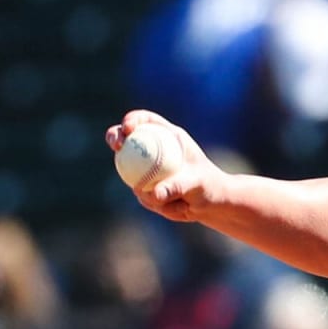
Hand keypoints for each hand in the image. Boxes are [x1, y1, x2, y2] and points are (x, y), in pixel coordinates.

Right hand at [104, 110, 222, 221]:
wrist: (212, 204)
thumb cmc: (210, 187)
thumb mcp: (197, 185)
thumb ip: (177, 187)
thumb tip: (154, 194)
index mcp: (170, 138)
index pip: (145, 121)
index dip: (132, 120)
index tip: (128, 128)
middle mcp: (155, 151)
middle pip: (126, 137)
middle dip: (115, 136)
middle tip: (117, 145)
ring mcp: (147, 169)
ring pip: (131, 174)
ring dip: (152, 192)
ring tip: (183, 202)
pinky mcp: (145, 187)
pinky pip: (144, 197)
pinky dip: (161, 206)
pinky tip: (182, 209)